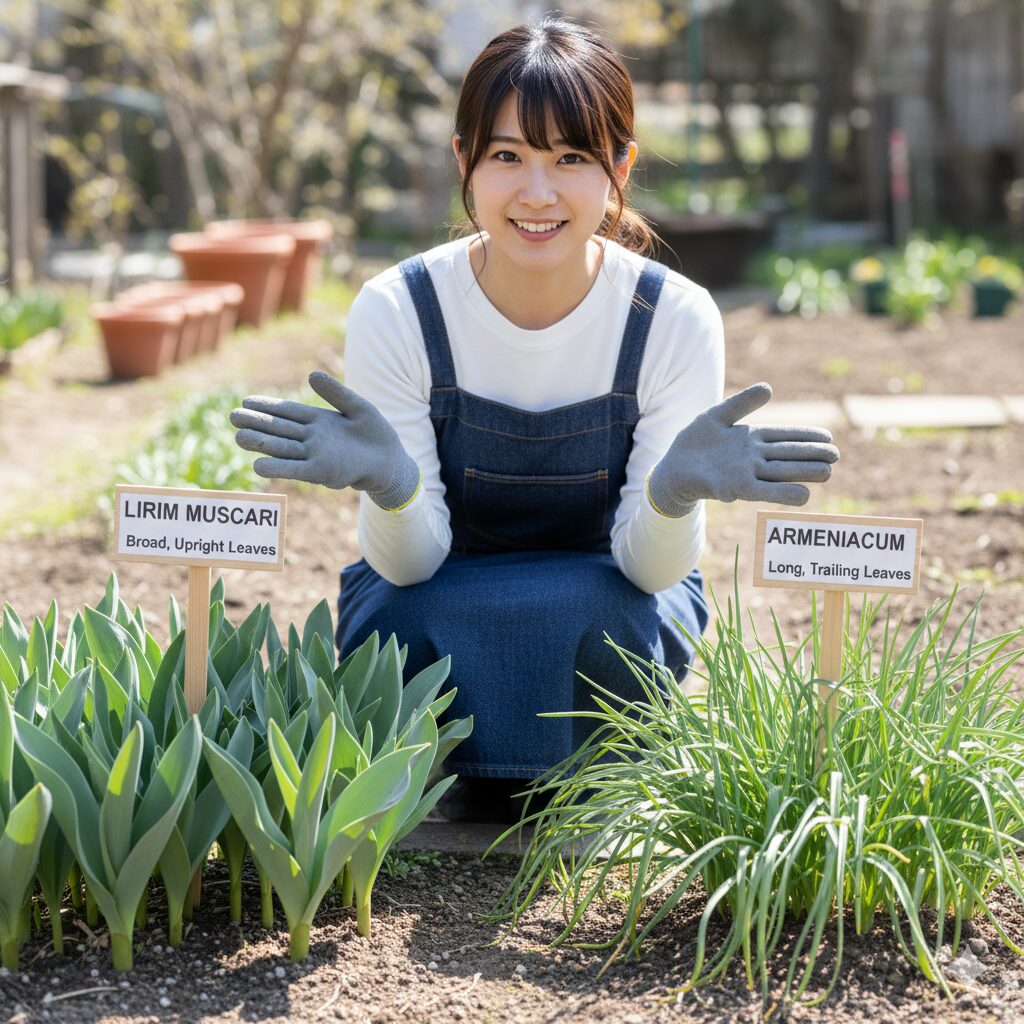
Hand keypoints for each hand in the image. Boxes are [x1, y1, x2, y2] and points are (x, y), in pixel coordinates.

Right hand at [230, 371, 420, 509]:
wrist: (391, 461)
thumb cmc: (376, 434)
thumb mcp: (358, 407)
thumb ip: (336, 392)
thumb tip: (311, 375)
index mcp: (319, 420)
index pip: (288, 412)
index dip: (267, 406)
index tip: (246, 400)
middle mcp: (312, 438)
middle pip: (279, 429)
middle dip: (256, 423)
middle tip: (233, 416)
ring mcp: (315, 455)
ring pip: (281, 448)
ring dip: (260, 443)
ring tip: (238, 436)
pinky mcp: (322, 471)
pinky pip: (295, 470)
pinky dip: (278, 468)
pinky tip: (258, 465)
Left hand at [647, 382, 838, 515]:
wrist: (673, 467)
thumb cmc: (695, 442)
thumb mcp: (717, 415)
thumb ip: (741, 402)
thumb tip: (769, 388)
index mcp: (752, 438)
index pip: (786, 436)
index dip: (807, 436)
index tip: (828, 437)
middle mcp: (754, 457)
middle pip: (789, 454)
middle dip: (812, 455)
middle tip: (836, 455)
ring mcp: (746, 473)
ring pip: (782, 472)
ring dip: (804, 472)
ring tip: (828, 472)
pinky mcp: (735, 488)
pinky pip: (764, 491)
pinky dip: (783, 493)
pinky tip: (804, 495)